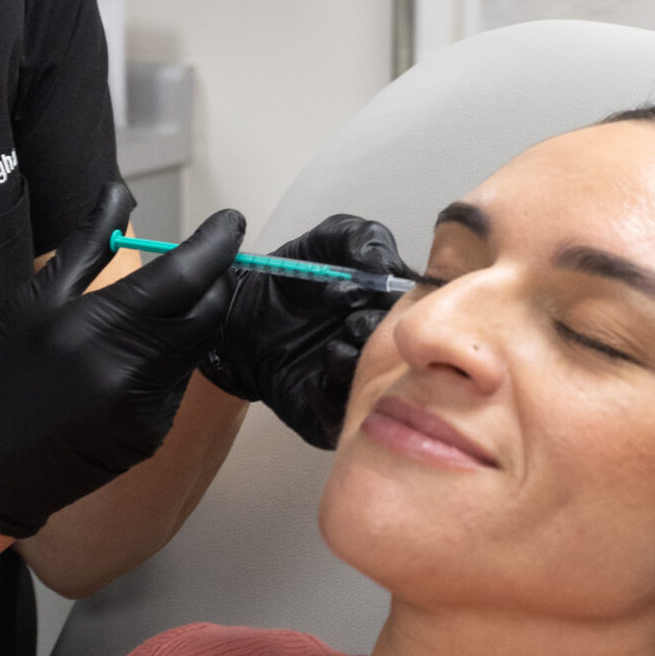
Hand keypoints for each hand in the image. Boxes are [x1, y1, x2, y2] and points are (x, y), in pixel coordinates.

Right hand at [0, 181, 244, 536]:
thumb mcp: (34, 299)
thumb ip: (87, 243)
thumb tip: (120, 191)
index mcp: (103, 326)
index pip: (188, 274)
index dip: (218, 243)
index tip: (230, 221)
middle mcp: (136, 370)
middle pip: (209, 311)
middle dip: (213, 280)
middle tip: (195, 262)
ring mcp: (149, 408)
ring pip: (196, 347)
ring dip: (187, 321)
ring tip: (144, 314)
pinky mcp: (152, 435)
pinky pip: (177, 383)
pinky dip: (167, 361)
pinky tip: (126, 362)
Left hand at [199, 213, 410, 447]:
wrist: (236, 315)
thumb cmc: (287, 281)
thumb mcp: (327, 242)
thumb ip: (364, 239)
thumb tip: (386, 267)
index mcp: (390, 310)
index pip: (418, 313)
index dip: (392, 303)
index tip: (345, 291)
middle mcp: (381, 350)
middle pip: (403, 352)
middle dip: (373, 332)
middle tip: (345, 321)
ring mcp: (358, 385)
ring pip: (377, 386)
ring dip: (356, 363)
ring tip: (330, 349)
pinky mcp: (330, 415)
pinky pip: (343, 416)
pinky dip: (329, 395)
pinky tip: (313, 378)